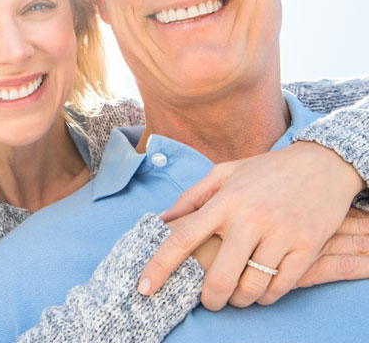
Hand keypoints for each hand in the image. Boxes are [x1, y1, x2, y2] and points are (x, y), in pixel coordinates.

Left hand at [137, 141, 363, 309]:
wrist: (321, 165)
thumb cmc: (266, 170)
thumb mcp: (225, 173)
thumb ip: (192, 198)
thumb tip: (162, 221)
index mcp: (224, 200)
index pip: (183, 238)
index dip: (160, 266)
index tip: (144, 287)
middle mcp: (250, 218)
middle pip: (219, 278)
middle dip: (209, 299)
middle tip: (209, 299)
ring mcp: (280, 234)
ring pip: (251, 289)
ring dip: (239, 300)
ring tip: (237, 292)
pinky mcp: (307, 247)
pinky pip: (280, 288)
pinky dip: (267, 296)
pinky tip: (262, 287)